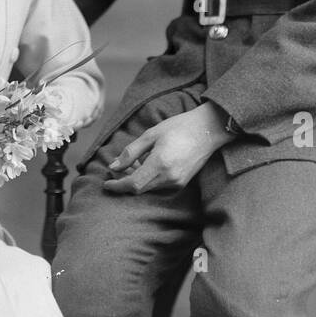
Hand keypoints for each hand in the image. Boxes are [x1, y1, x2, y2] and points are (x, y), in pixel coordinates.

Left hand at [103, 102, 231, 195]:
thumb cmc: (179, 127)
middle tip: (118, 168)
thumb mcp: (151, 135)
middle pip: (139, 189)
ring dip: (137, 179)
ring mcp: (177, 182)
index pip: (133, 185)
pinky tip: (147, 164)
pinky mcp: (182, 183)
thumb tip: (114, 166)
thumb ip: (131, 152)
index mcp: (160, 164)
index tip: (106, 183)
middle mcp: (169, 178)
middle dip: (125, 181)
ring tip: (134, 162)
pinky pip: (159, 186)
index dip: (117, 186)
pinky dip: (148, 179)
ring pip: (148, 188)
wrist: (208, 130)